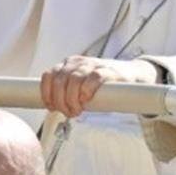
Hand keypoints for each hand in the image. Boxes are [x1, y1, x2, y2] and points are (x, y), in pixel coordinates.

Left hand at [40, 56, 159, 116]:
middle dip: (60, 101)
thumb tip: (52, 107)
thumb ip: (66, 91)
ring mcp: (92, 64)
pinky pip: (93, 78)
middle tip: (68, 112)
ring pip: (73, 80)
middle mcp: (77, 62)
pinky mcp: (107, 70)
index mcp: (67, 64)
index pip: (48, 76)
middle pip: (59, 81)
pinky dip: (87, 90)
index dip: (47, 93)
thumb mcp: (79, 85)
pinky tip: (87, 99)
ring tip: (78, 110)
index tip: (51, 107)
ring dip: (71, 99)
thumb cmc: (100, 84)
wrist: (129, 74)